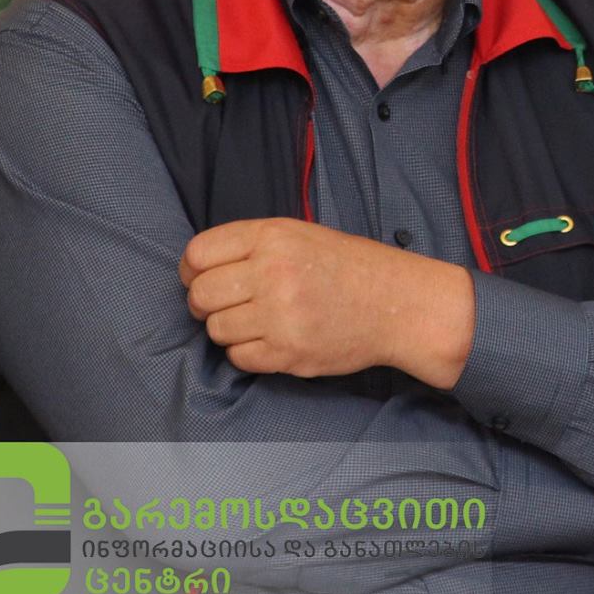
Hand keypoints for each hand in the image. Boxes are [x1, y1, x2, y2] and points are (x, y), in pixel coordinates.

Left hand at [180, 218, 473, 386]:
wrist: (400, 304)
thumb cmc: (352, 268)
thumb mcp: (304, 235)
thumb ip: (253, 246)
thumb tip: (198, 269)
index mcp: (275, 237)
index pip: (199, 254)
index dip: (192, 270)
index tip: (201, 278)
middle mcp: (274, 272)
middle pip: (201, 295)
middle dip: (206, 303)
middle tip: (229, 305)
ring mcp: (281, 315)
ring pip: (216, 330)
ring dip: (229, 330)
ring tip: (258, 322)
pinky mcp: (289, 352)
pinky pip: (239, 358)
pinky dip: (249, 353)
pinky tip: (273, 340)